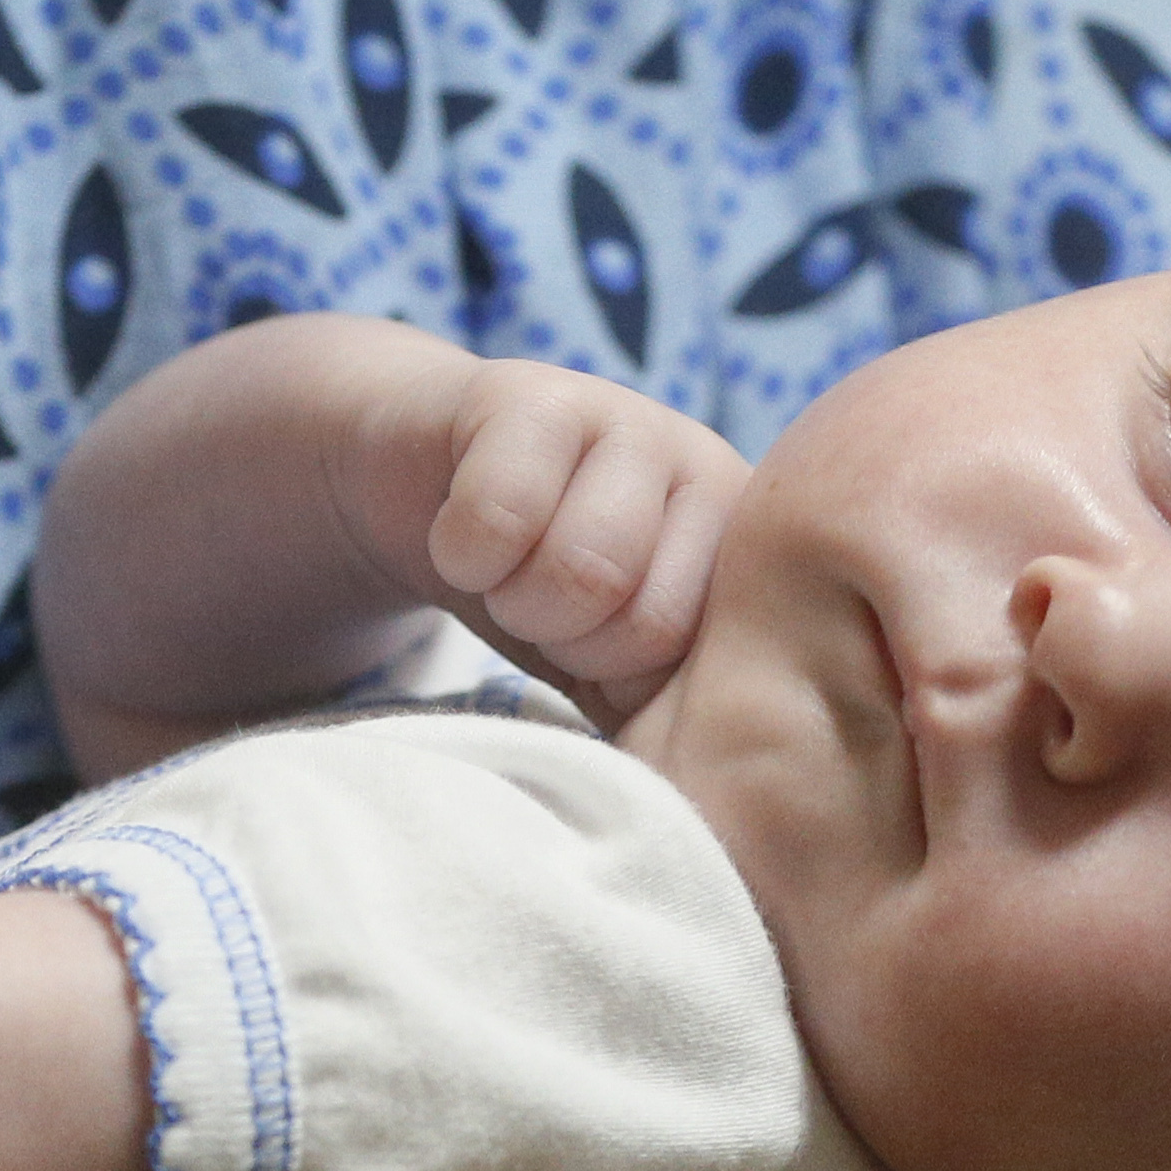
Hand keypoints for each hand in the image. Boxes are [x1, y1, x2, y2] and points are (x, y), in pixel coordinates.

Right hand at [378, 358, 751, 721]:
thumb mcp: (608, 666)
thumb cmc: (532, 588)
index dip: (611, 678)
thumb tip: (690, 777)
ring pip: (579, 571)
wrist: (429, 485)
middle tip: (539, 596)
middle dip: (561, 636)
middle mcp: (709, 474)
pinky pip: (497, 519)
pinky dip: (456, 547)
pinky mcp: (537, 393)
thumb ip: (660, 715)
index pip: (690, 670)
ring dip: (509, 592)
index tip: (588, 639)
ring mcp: (630, 421)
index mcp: (741, 553)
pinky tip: (464, 522)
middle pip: (639, 621)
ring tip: (507, 563)